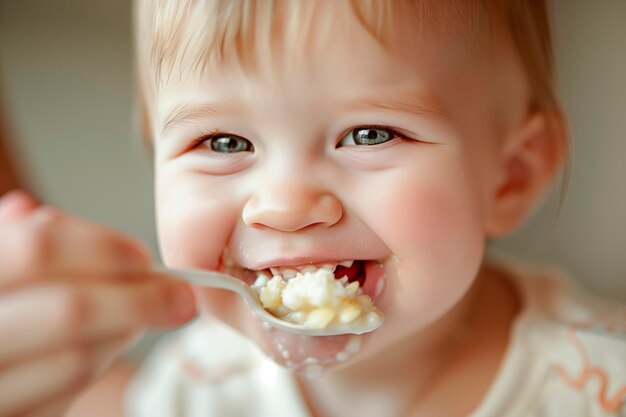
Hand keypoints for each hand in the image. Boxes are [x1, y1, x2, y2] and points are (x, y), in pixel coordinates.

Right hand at [0, 191, 195, 415]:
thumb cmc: (2, 305)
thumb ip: (9, 243)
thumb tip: (26, 210)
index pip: (38, 250)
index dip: (101, 249)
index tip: (142, 257)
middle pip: (71, 312)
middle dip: (139, 300)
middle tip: (180, 296)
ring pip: (78, 360)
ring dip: (126, 334)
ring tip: (141, 317)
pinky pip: (68, 399)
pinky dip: (100, 367)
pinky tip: (107, 346)